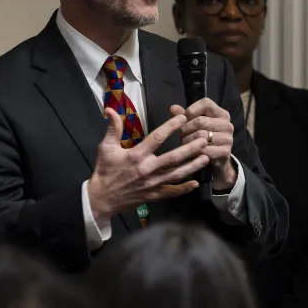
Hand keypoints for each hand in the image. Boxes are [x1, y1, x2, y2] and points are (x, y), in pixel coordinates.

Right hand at [86, 108, 209, 220]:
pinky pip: (171, 192)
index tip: (183, 118)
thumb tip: (110, 109)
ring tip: (206, 158)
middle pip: (173, 158)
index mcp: (136, 155)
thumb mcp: (106, 148)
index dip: (171, 127)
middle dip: (190, 148)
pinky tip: (196, 183)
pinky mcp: (153, 196)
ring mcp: (152, 184)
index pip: (157, 138)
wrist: (102, 199)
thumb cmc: (105, 171)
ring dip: (192, 166)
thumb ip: (112, 128)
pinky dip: (184, 189)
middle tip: (204, 139)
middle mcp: (147, 169)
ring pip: (176, 175)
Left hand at [170, 99, 235, 191]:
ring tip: (184, 144)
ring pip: (200, 136)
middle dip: (185, 129)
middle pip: (200, 121)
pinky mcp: (225, 152)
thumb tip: (172, 108)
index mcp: (221, 114)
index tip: (183, 120)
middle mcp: (227, 124)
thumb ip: (184, 116)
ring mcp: (228, 139)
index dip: (190, 110)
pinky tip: (190, 153)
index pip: (205, 103)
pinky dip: (193, 152)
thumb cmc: (203, 139)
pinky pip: (203, 150)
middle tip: (180, 135)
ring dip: (187, 141)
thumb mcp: (194, 126)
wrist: (216, 162)